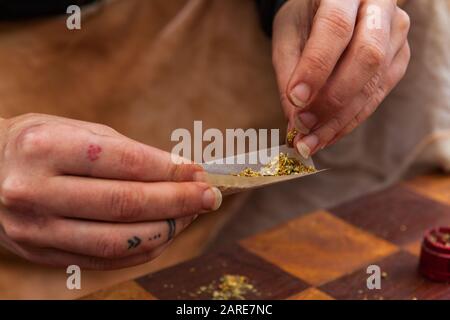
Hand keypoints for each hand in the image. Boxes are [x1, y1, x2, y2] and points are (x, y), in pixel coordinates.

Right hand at [0, 114, 221, 268]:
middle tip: (209, 196)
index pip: (126, 163)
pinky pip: (105, 260)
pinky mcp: (42, 254)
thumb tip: (181, 171)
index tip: (199, 172)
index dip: (171, 170)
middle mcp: (36, 191)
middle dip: (178, 201)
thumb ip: (129, 152)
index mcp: (45, 148)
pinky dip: (144, 250)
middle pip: (125, 205)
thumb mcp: (78, 132)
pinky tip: (165, 233)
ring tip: (190, 215)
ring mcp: (36, 229)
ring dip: (167, 229)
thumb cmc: (41, 144)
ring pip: (119, 241)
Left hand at [273, 0, 410, 156]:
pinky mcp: (398, 61)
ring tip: (310, 142)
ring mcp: (396, 35)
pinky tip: (327, 136)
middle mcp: (380, 8)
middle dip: (332, 100)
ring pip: (374, 83)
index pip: (335, 28)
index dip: (316, 67)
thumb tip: (294, 118)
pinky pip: (376, 97)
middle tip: (303, 127)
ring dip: (339, 120)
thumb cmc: (306, 17)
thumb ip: (288, 70)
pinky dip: (349, 121)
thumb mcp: (288, 33)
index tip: (295, 100)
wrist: (336, 7)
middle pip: (367, 56)